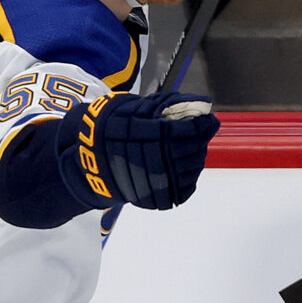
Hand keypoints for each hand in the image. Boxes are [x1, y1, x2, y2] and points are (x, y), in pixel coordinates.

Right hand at [69, 92, 218, 211]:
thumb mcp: (135, 109)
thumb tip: (202, 104)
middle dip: (201, 139)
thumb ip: (168, 104)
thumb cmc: (115, 130)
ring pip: (193, 167)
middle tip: (201, 131)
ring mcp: (157, 183)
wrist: (92, 162)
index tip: (209, 120)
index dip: (202, 125)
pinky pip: (187, 186)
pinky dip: (189, 173)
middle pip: (192, 149)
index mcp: (146, 137)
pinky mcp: (160, 198)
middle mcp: (153, 161)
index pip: (187, 131)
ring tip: (190, 147)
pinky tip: (182, 164)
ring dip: (197, 155)